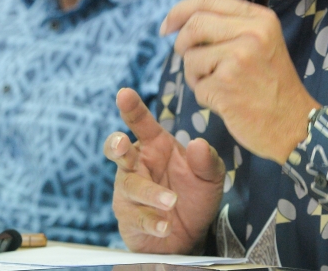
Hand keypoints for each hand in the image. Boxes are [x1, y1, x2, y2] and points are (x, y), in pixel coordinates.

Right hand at [105, 88, 224, 252]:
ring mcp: (129, 191)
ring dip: (151, 193)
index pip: (141, 123)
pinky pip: (135, 217)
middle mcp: (138, 164)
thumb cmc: (195, 195)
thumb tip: (198, 144)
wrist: (191, 234)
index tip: (124, 93)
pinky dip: (151, 222)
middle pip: (118, 150)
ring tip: (171, 201)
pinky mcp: (129, 218)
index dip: (132, 108)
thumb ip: (207, 160)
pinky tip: (164, 225)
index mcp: (156, 145)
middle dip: (117, 145)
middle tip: (122, 145)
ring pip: (131, 186)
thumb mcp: (210, 176)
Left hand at [162, 0, 319, 164]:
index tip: (167, 26)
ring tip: (219, 87)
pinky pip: (196, 86)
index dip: (181, 10)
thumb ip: (231, 27)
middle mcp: (252, 33)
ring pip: (191, 57)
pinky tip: (226, 102)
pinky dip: (205, 96)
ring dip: (195, 76)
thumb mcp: (263, 43)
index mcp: (261, 18)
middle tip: (187, 59)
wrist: (295, 125)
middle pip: (194, 24)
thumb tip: (183, 22)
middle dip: (182, 43)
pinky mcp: (226, 85)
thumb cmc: (273, 86)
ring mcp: (238, 58)